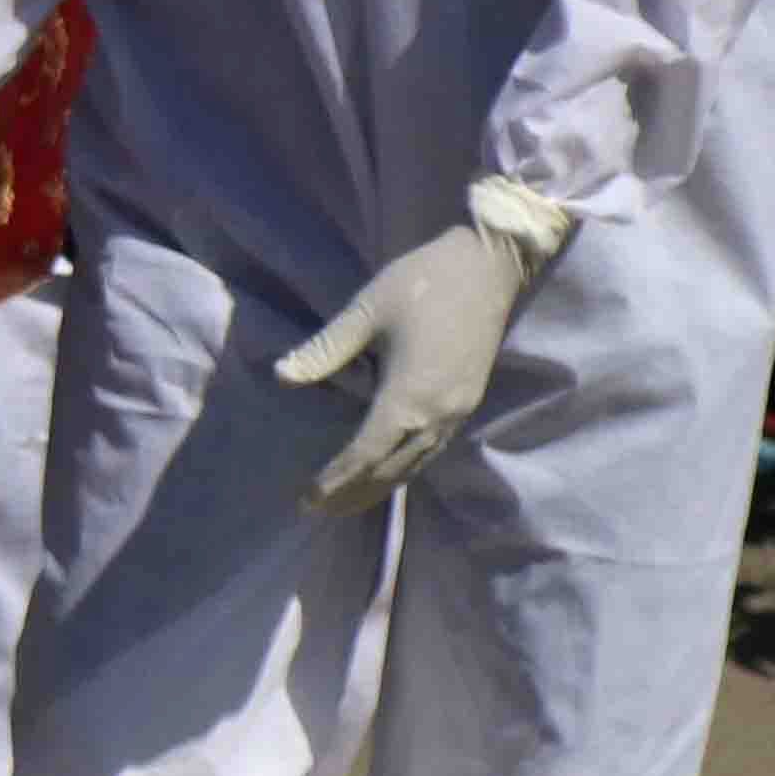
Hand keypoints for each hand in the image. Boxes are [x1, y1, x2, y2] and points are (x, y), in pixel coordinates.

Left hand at [274, 193, 564, 513]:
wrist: (492, 264)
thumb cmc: (425, 281)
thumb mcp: (366, 309)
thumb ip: (326, 348)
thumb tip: (282, 376)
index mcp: (409, 396)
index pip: (365, 454)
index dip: (335, 480)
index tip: (306, 498)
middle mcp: (437, 415)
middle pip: (391, 471)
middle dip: (353, 494)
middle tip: (316, 511)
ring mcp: (457, 411)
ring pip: (415, 465)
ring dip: (380, 488)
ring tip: (346, 503)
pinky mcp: (467, 402)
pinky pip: (432, 450)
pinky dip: (405, 469)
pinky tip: (388, 471)